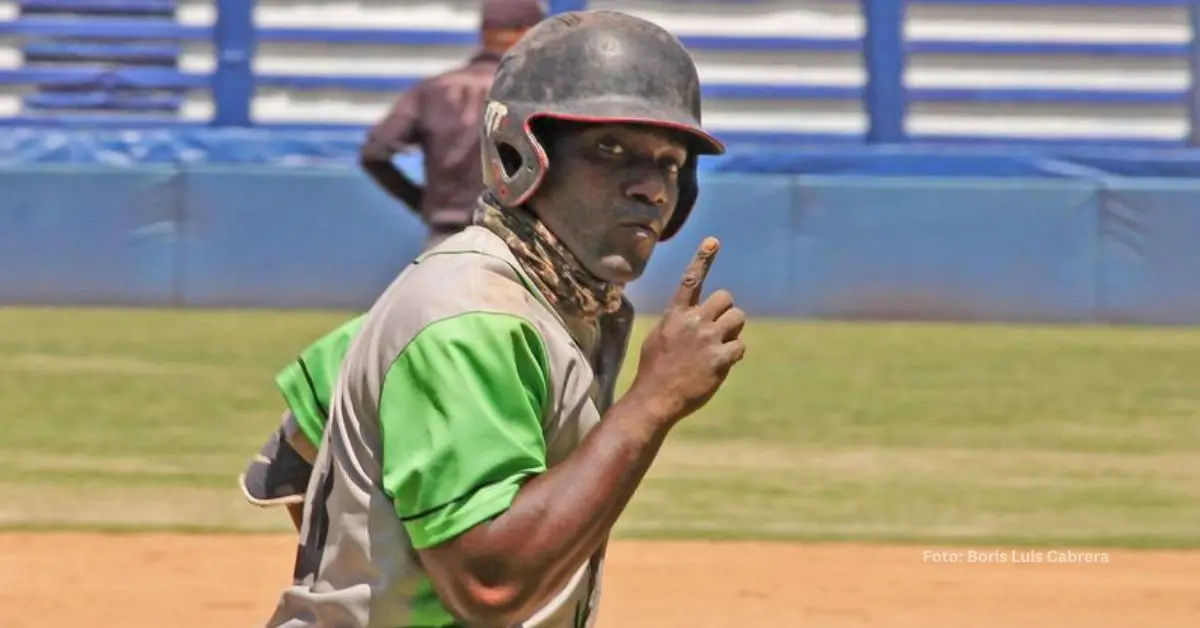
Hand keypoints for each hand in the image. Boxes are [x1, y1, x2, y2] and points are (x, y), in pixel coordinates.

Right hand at [629, 237, 746, 424]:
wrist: (655, 398)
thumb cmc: (655, 369)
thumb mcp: (658, 337)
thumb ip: (678, 321)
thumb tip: (695, 313)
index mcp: (675, 315)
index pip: (691, 280)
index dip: (702, 259)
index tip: (713, 241)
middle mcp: (693, 322)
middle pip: (726, 298)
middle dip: (727, 311)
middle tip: (719, 327)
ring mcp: (708, 340)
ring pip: (738, 319)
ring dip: (734, 331)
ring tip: (720, 346)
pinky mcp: (720, 359)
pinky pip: (740, 346)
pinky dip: (734, 354)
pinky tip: (721, 364)